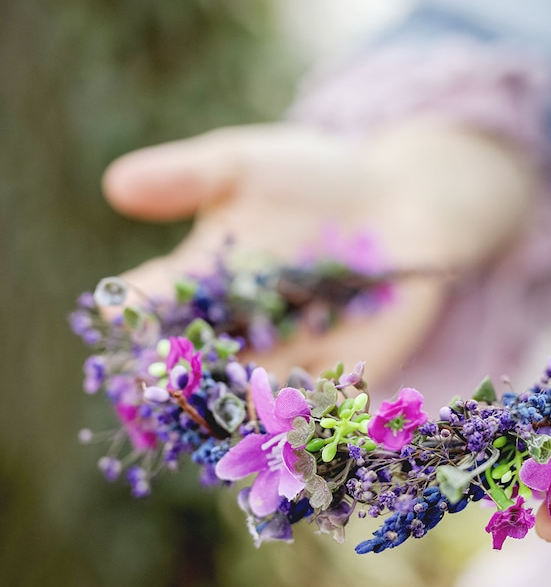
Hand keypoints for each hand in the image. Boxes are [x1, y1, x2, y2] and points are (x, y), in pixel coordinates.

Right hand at [102, 120, 532, 385]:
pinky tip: (291, 421)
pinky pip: (311, 401)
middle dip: (177, 377)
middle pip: (192, 361)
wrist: (399, 196)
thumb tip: (115, 184)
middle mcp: (232, 329)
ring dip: (232, 408)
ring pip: (246, 391)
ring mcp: (283, 357)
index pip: (152, 302)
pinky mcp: (337, 374)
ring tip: (221, 414)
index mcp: (197, 281)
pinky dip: (300, 413)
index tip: (121, 314)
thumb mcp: (245, 165)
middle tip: (163, 386)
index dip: (134, 311)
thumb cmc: (313, 174)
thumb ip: (186, 177)